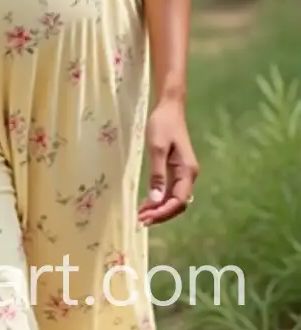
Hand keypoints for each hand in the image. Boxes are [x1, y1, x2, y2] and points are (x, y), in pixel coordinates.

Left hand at [138, 99, 197, 226]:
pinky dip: (159, 198)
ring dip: (159, 208)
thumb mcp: (157, 148)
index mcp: (187, 171)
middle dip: (161, 214)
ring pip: (174, 198)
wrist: (169, 108)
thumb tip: (156, 199)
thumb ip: (157, 174)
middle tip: (141, 220)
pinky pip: (170, 190)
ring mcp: (183, 173)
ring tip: (142, 215)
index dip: (163, 212)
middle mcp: (188, 175)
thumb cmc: (162, 125)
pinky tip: (147, 203)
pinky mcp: (176, 169)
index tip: (146, 218)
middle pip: (178, 203)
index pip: (178, 200)